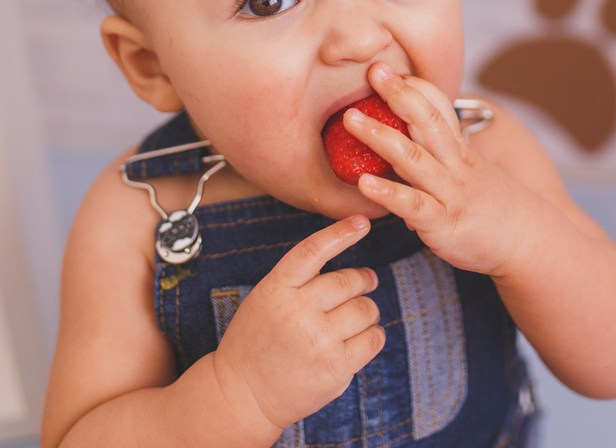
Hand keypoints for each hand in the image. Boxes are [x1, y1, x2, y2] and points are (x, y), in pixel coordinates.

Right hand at [211, 216, 385, 434]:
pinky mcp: (336, 368)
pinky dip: (373, 334)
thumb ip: (298, 282)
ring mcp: (318, 340)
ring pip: (365, 309)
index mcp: (276, 288)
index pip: (313, 250)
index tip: (362, 222)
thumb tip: (352, 271)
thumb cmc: (256, 342)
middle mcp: (297, 311)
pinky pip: (373, 339)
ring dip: (368, 310)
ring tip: (357, 317)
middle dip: (364, 279)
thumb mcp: (265, 299)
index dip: (340, 233)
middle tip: (367, 281)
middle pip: (349, 281)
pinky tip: (361, 338)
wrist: (242, 394)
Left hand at [345, 62, 541, 276]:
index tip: (386, 68)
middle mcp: (453, 164)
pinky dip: (388, 193)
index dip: (413, 87)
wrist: (529, 243)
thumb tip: (405, 146)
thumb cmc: (493, 206)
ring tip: (349, 119)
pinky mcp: (442, 223)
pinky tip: (363, 183)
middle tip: (373, 72)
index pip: (438, 108)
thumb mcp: (470, 170)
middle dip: (398, 94)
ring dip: (379, 135)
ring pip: (413, 158)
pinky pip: (413, 205)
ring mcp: (448, 192)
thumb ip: (438, 156)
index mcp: (458, 150)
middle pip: (426, 120)